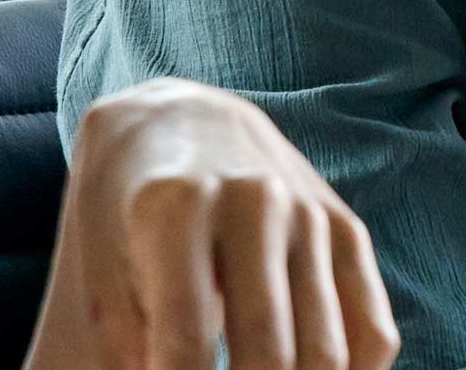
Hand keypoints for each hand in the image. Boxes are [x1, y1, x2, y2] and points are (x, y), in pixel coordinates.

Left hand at [29, 78, 399, 369]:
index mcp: (175, 205)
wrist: (182, 119)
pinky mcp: (347, 229)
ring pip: (326, 354)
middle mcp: (254, 199)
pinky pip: (373, 333)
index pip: (186, 343)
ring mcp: (309, 213)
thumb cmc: (122, 207)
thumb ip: (115, 338)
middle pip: (267, 356)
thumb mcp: (92, 260)